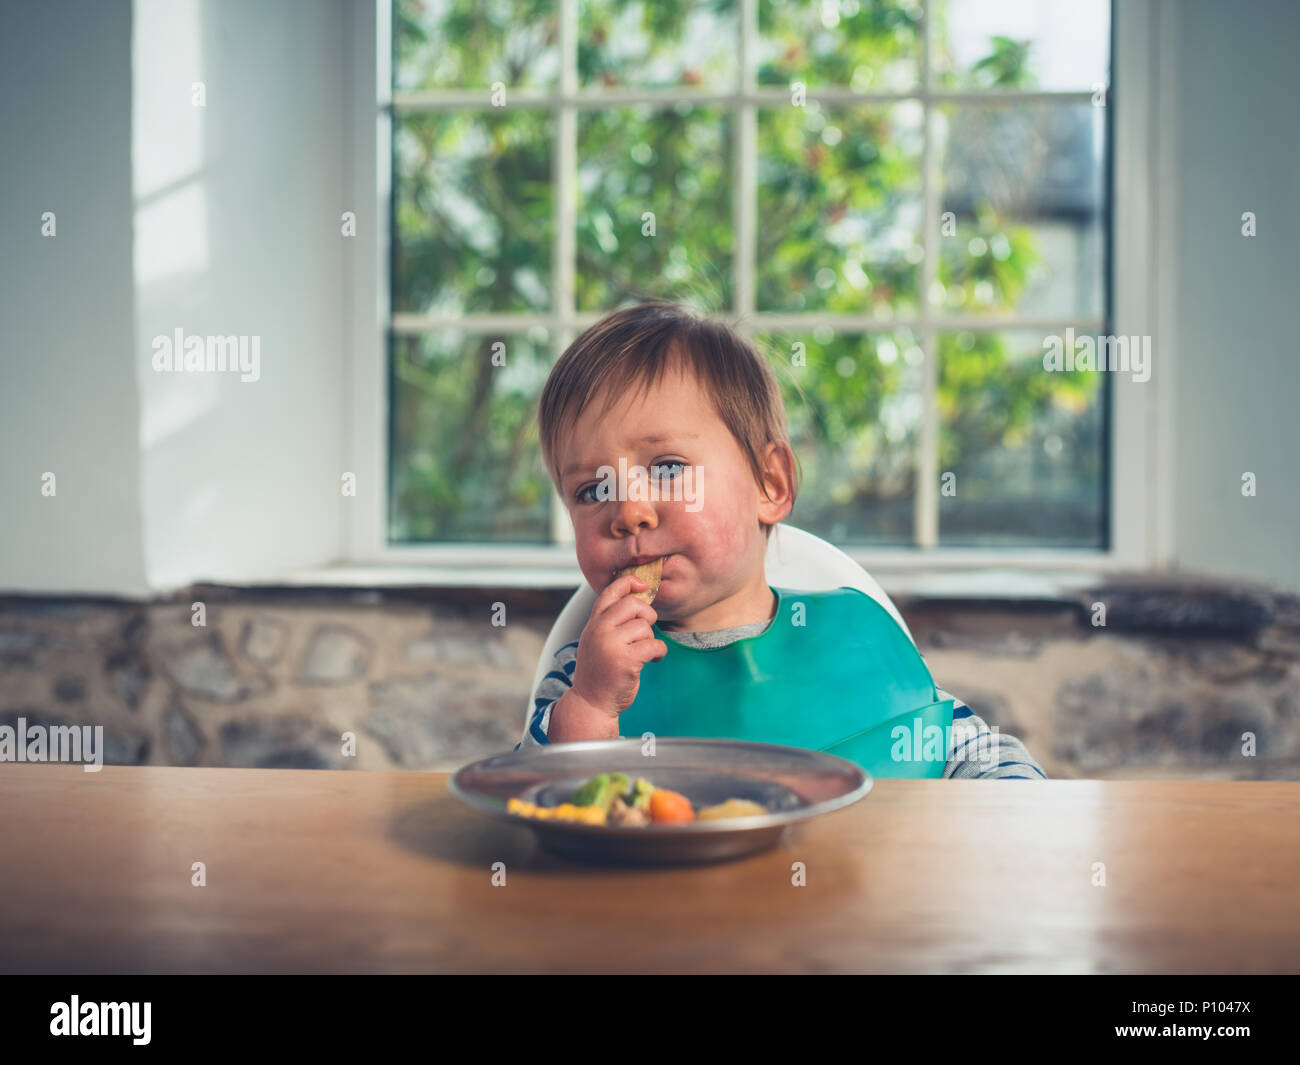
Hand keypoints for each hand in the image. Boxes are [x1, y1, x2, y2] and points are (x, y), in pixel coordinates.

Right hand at [568, 573, 669, 718]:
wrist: (591, 703)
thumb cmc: (599, 673)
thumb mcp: (595, 641)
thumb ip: (609, 622)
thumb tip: (636, 600)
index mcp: (593, 624)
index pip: (610, 591)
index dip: (630, 583)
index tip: (643, 585)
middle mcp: (599, 630)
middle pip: (633, 605)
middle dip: (647, 615)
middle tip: (647, 630)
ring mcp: (611, 645)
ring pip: (645, 627)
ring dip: (651, 640)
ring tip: (644, 652)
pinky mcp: (626, 661)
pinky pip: (655, 645)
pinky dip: (659, 652)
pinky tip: (653, 660)